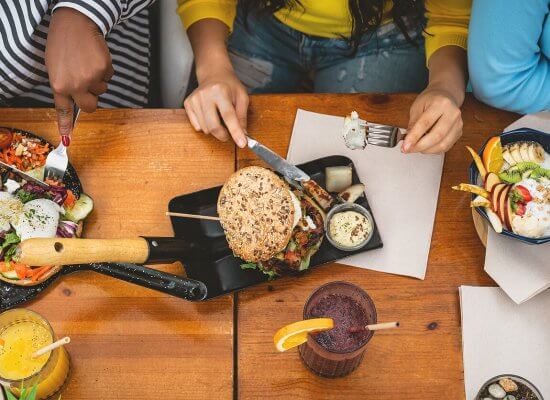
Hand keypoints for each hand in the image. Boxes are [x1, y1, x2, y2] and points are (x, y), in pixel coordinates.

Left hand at [45, 8, 112, 134]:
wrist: (74, 25)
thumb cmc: (63, 44)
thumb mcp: (55, 68)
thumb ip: (64, 86)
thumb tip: (74, 102)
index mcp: (58, 85)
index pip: (64, 111)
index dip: (66, 126)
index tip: (67, 140)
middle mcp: (74, 85)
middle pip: (90, 106)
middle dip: (92, 99)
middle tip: (88, 85)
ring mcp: (90, 79)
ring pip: (101, 90)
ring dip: (98, 79)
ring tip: (88, 63)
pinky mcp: (103, 70)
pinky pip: (109, 77)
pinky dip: (105, 69)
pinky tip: (95, 57)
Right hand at [184, 66, 248, 147]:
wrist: (214, 74)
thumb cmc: (229, 86)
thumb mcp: (242, 97)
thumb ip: (242, 116)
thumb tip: (243, 134)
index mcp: (220, 91)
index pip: (228, 116)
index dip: (235, 132)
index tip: (242, 144)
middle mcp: (205, 94)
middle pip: (213, 126)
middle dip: (223, 135)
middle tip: (229, 135)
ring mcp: (194, 99)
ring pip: (205, 128)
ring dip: (214, 130)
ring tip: (219, 118)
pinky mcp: (188, 103)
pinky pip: (196, 126)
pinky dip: (205, 126)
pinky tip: (210, 115)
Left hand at [402, 87, 462, 153]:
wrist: (446, 96)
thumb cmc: (431, 100)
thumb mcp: (417, 107)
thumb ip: (413, 124)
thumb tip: (408, 141)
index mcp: (441, 103)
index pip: (425, 123)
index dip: (414, 137)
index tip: (405, 146)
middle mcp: (453, 113)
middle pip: (437, 136)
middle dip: (420, 146)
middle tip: (408, 149)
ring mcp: (458, 124)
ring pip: (443, 144)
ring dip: (426, 150)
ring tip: (416, 147)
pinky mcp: (459, 132)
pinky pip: (446, 147)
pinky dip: (433, 150)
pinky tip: (426, 146)